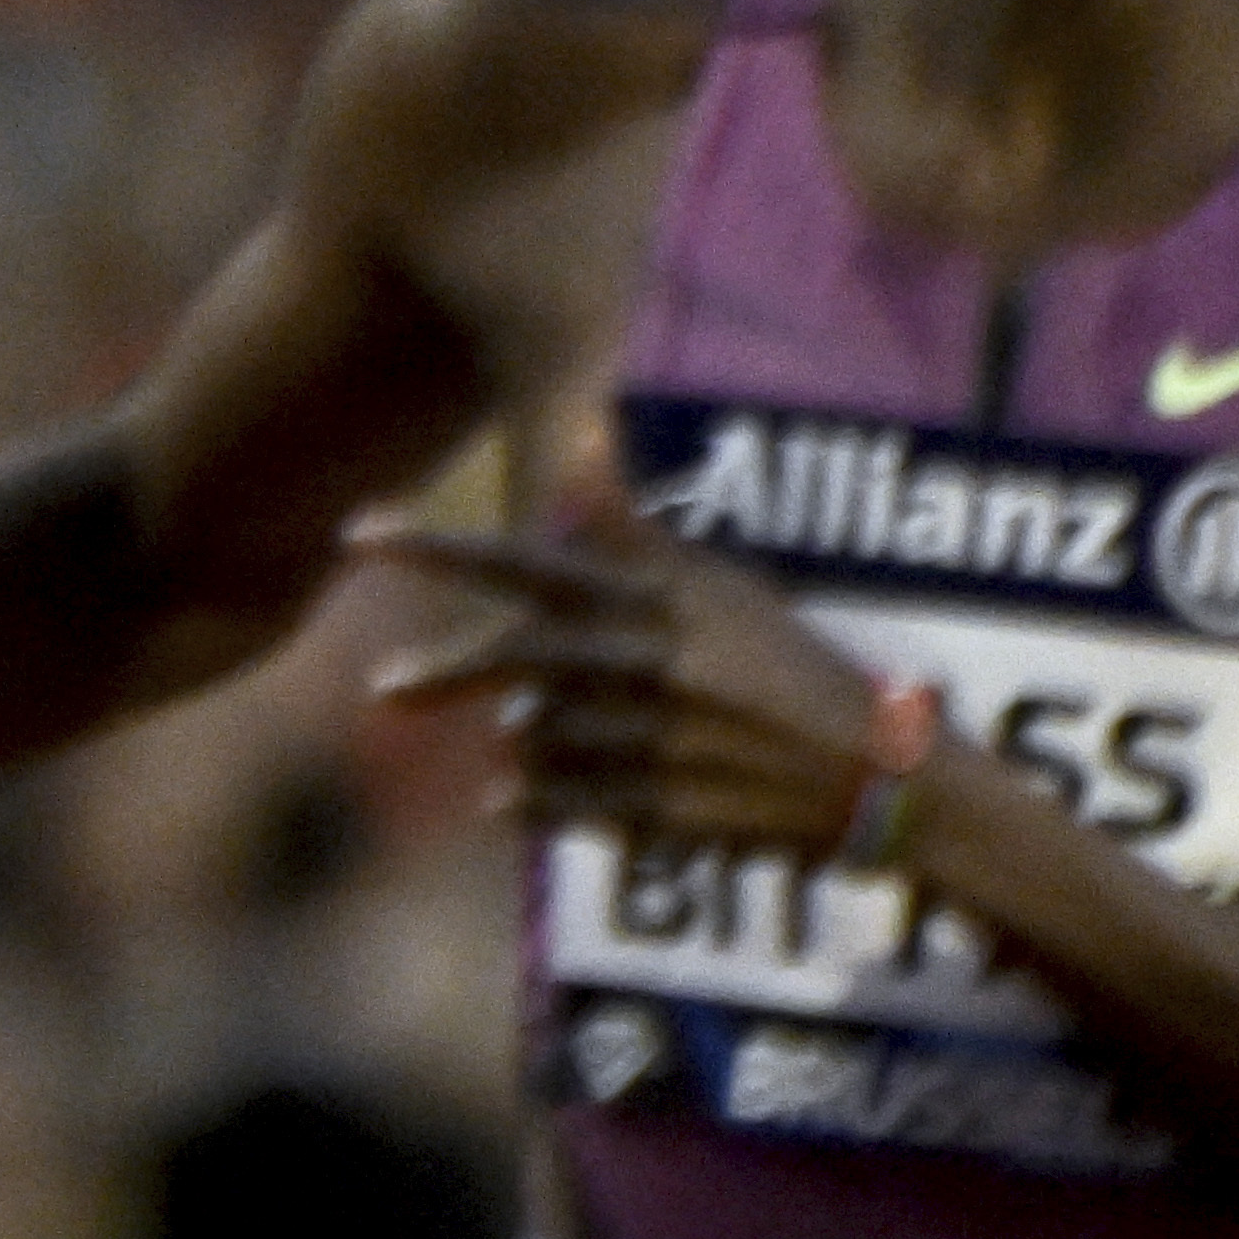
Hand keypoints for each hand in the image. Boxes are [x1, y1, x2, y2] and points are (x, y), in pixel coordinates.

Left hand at [351, 449, 902, 864]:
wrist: (883, 778)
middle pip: (513, 658)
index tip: (354, 532)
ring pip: (533, 733)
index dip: (433, 546)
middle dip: (440, 675)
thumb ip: (633, 527)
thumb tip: (581, 426)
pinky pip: (555, 804)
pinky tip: (503, 797)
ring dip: (520, 738)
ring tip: (522, 741)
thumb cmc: (796, 669)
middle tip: (382, 691)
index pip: (525, 562)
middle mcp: (648, 665)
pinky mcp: (659, 811)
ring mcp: (654, 741)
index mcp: (659, 603)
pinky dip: (523, 800)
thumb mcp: (723, 587)